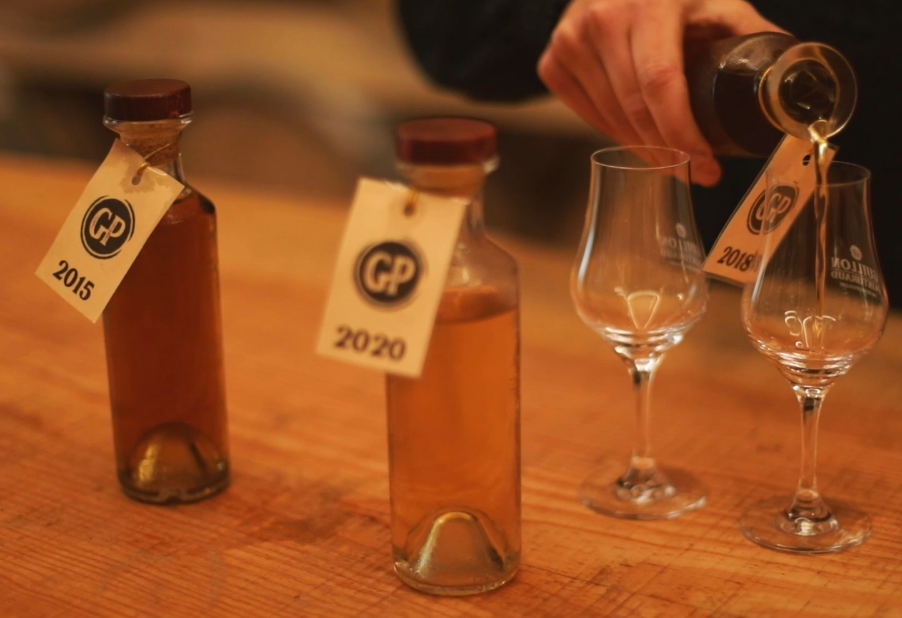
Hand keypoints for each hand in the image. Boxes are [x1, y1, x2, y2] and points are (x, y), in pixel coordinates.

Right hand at [538, 0, 784, 185]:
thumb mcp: (717, 1)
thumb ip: (752, 35)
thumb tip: (794, 83)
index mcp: (649, 4)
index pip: (660, 84)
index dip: (682, 134)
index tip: (705, 167)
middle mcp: (601, 19)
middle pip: (635, 108)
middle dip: (668, 151)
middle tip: (694, 174)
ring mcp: (570, 40)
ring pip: (610, 118)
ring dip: (643, 148)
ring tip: (672, 162)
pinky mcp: (553, 60)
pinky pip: (587, 114)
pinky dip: (615, 132)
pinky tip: (638, 138)